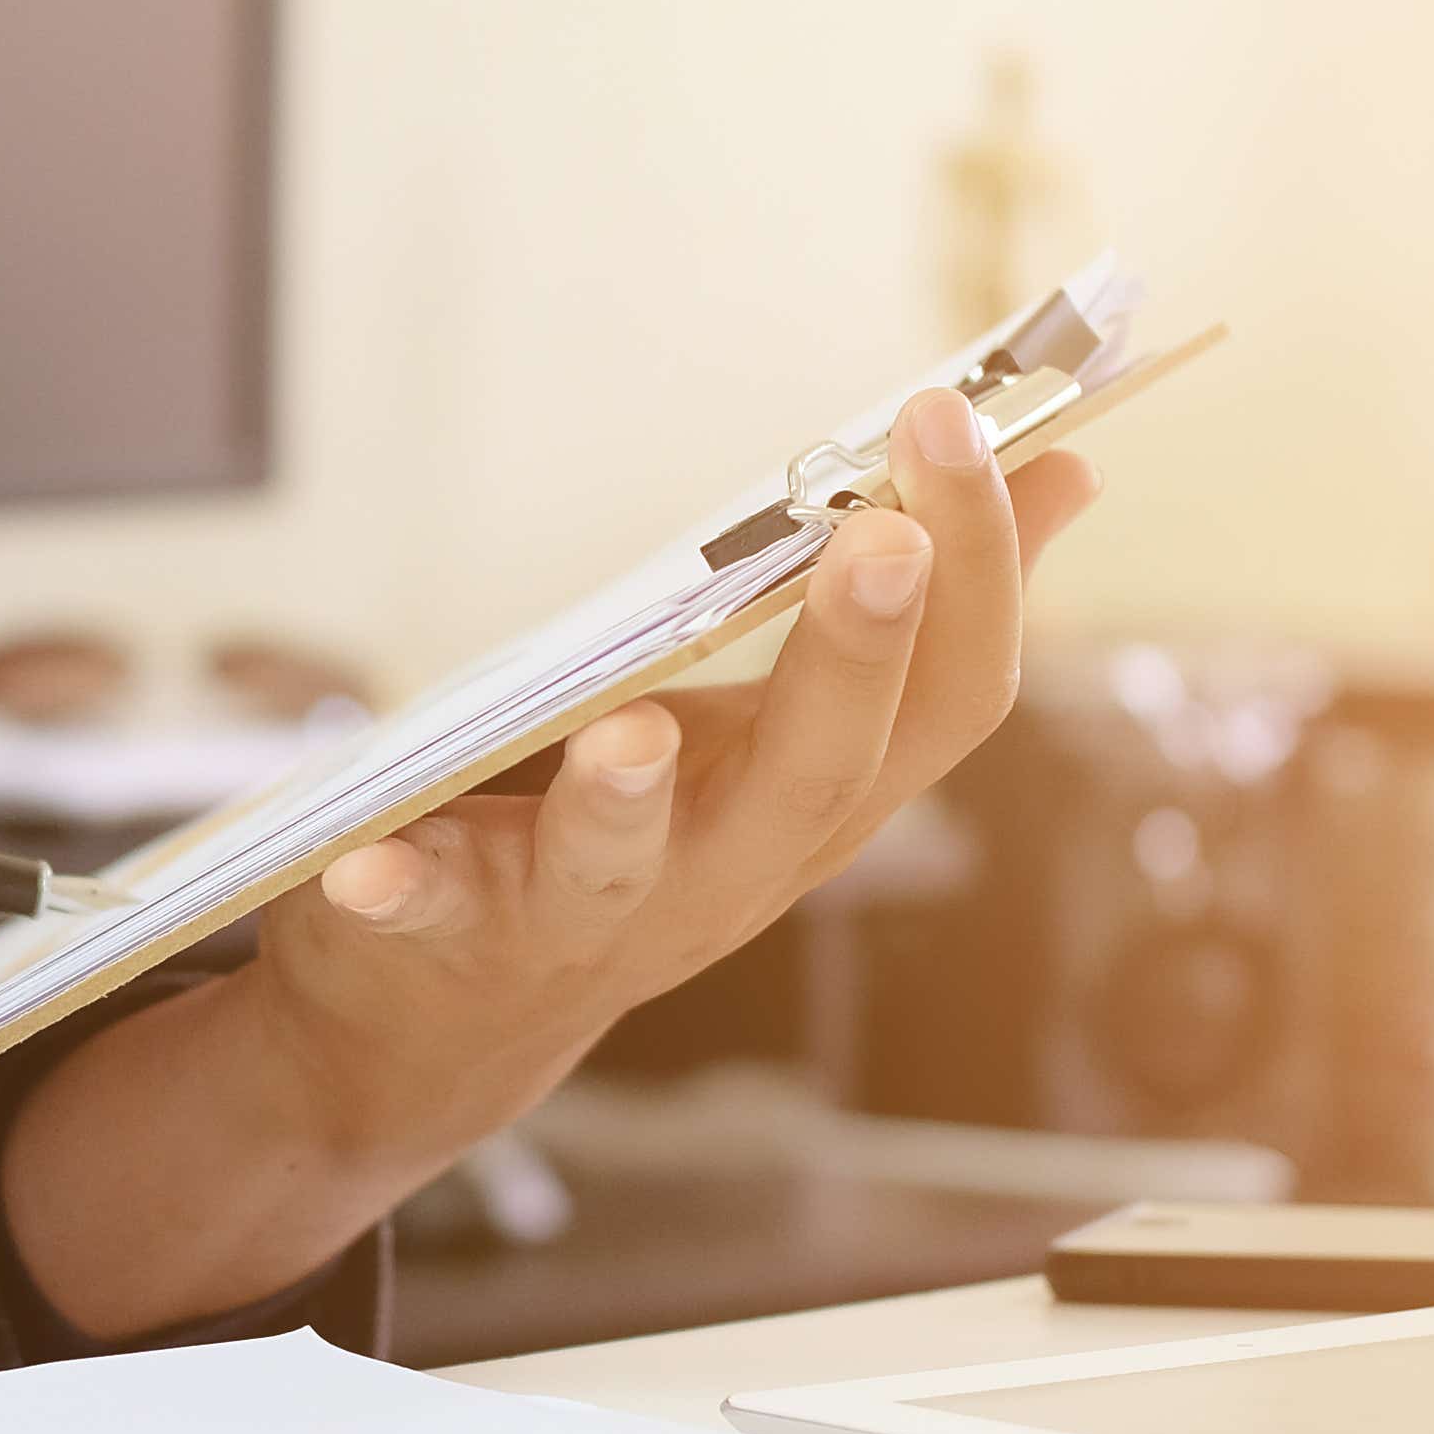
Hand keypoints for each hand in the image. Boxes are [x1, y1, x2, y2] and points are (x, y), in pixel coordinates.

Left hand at [3, 388, 1098, 1334]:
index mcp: (819, 796)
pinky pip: (431, 918)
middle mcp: (731, 864)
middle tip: (883, 539)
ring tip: (635, 734)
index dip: (977, 567)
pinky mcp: (459, 936)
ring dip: (632, 801)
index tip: (952, 415)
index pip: (950, 694)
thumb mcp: (780, 731)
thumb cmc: (639, 835)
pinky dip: (401, 890)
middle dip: (858, 653)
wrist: (463, 1017)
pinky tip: (362, 864)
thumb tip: (1070, 471)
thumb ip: (904, 618)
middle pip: (823, 771)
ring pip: (631, 863)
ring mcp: (596, 912)